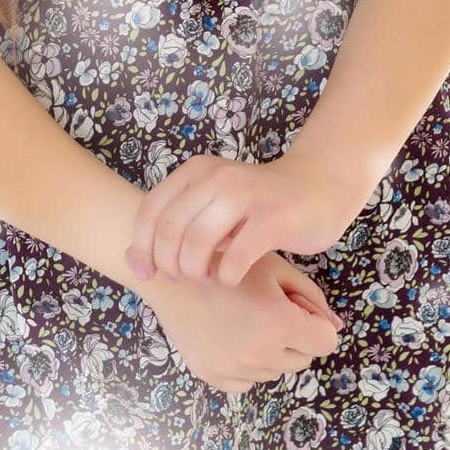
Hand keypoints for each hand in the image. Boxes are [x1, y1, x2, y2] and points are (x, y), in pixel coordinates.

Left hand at [124, 150, 362, 289]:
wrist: (316, 188)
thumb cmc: (257, 204)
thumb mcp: (212, 204)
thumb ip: (177, 224)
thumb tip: (133, 260)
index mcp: (198, 170)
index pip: (151, 210)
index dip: (141, 247)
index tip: (145, 273)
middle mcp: (218, 177)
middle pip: (170, 229)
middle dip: (168, 264)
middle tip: (183, 277)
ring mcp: (245, 195)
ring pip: (197, 243)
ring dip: (195, 271)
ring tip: (206, 278)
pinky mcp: (272, 219)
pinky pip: (234, 258)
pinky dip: (226, 277)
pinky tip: (232, 278)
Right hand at [142, 248, 343, 394]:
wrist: (173, 268)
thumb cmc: (229, 259)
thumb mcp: (276, 267)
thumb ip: (312, 298)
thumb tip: (337, 327)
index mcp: (279, 323)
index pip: (325, 342)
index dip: (315, 322)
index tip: (296, 304)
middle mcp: (259, 353)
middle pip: (302, 359)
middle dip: (297, 336)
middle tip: (272, 307)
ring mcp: (233, 369)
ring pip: (275, 371)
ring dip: (272, 350)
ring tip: (249, 317)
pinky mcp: (212, 376)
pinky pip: (247, 381)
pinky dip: (248, 364)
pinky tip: (232, 333)